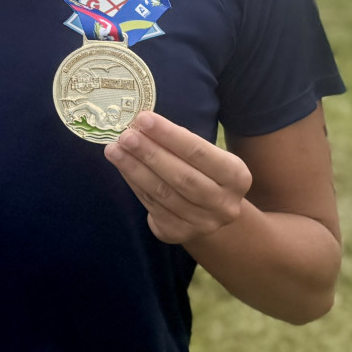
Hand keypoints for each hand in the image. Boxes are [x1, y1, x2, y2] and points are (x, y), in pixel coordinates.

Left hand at [104, 110, 251, 244]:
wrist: (210, 211)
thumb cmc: (203, 171)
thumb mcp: (206, 155)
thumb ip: (180, 142)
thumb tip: (142, 124)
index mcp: (237, 176)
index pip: (199, 152)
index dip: (169, 135)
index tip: (143, 119)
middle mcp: (224, 204)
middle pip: (181, 176)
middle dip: (150, 154)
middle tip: (125, 136)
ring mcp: (202, 223)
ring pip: (163, 193)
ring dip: (134, 169)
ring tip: (114, 150)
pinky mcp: (178, 233)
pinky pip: (151, 205)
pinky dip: (134, 183)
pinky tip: (122, 167)